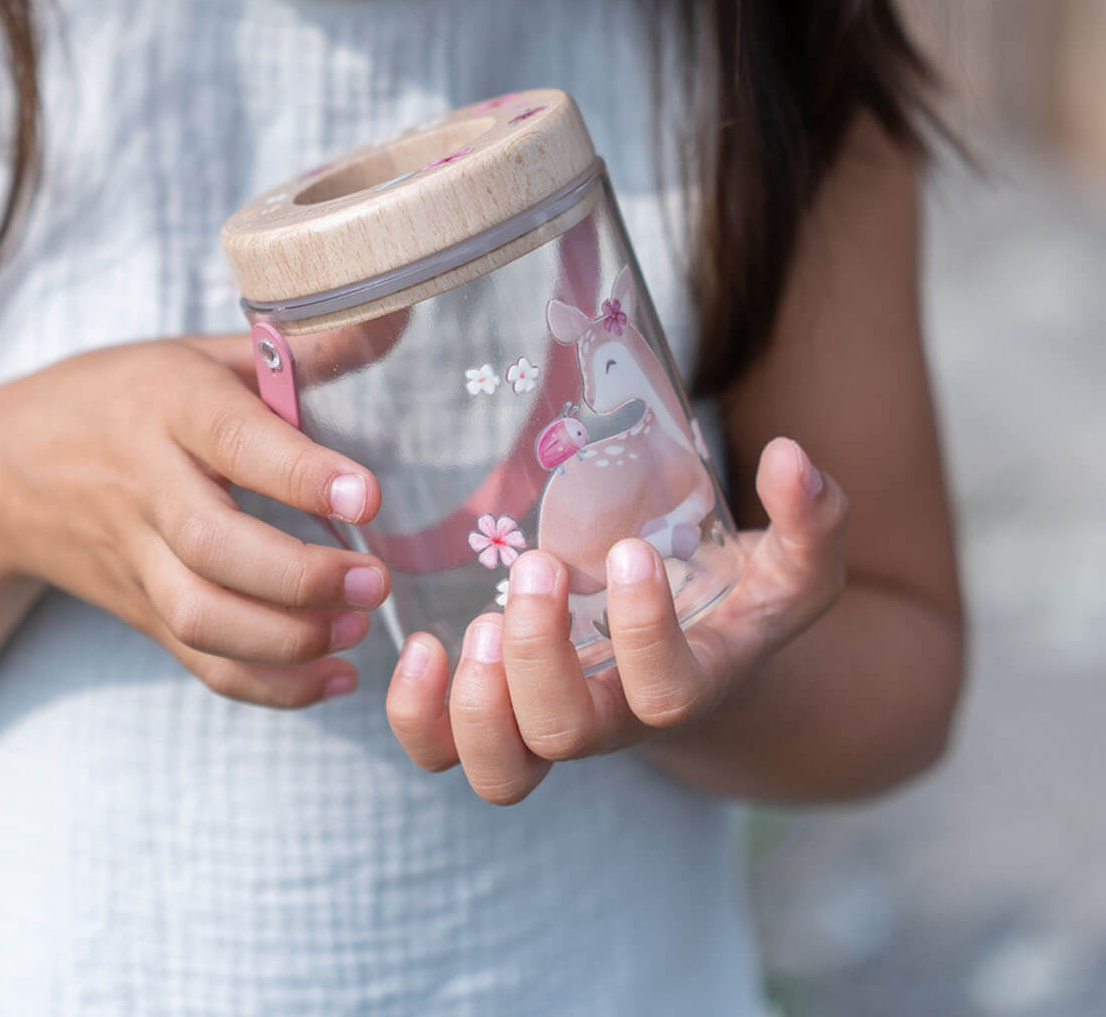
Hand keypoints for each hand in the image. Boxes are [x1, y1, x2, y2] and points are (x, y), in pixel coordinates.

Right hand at [0, 334, 388, 707]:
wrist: (6, 467)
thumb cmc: (125, 395)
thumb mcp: (199, 354)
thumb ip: (298, 349)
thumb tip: (396, 319)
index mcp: (169, 405)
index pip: (233, 440)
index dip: (300, 473)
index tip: (366, 495)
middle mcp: (147, 485)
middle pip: (213, 546)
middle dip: (301, 577)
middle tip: (376, 580)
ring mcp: (136, 556)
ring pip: (201, 616)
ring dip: (287, 640)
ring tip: (358, 627)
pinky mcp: (139, 608)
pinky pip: (199, 661)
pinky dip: (268, 685)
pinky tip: (331, 675)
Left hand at [385, 437, 846, 803]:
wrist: (688, 656)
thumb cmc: (734, 601)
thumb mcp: (790, 565)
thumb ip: (812, 520)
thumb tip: (794, 459)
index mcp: (684, 689)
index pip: (666, 695)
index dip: (644, 634)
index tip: (631, 552)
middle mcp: (611, 722)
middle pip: (567, 735)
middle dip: (540, 654)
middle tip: (538, 566)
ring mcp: (546, 727)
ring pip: (500, 771)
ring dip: (478, 703)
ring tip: (478, 622)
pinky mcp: (492, 715)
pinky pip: (440, 751)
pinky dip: (418, 715)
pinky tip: (421, 645)